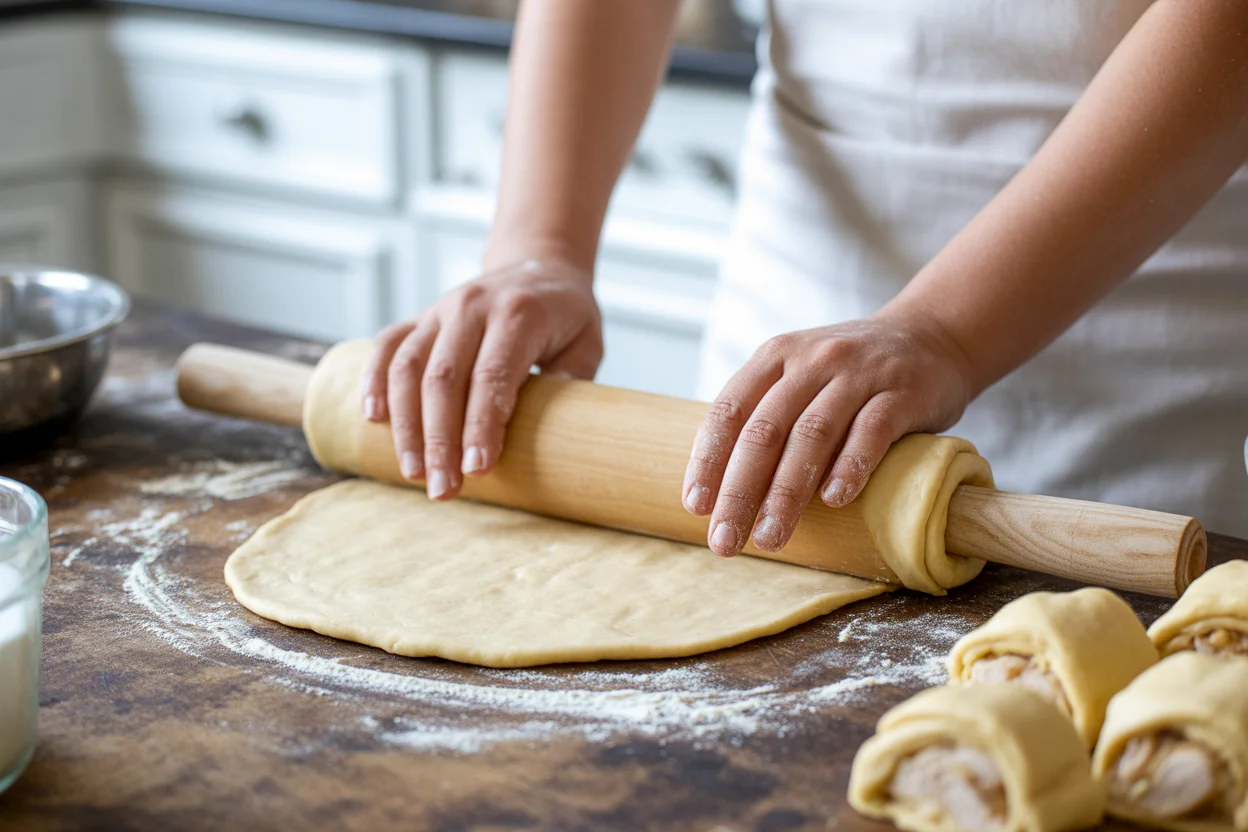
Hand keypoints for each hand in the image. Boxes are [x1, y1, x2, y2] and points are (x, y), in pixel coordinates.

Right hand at [361, 257, 601, 499]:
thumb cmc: (566, 316)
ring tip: (413, 472)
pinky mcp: (420, 316)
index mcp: (518, 313)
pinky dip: (374, 381)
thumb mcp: (587, 343)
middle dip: (440, 439)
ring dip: (405, 424)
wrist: (538, 264)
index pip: (492, 374)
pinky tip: (373, 419)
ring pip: (409, 366)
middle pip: (444, 377)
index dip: (481, 424)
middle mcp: (473, 306)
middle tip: (443, 490)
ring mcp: (441, 309)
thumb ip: (571, 384)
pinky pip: (387, 345)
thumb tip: (555, 437)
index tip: (476, 469)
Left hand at [683, 310, 974, 556]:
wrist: (933, 336)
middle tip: (725, 539)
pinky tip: (834, 500)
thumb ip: (766, 416)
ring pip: (812, 435)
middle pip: (765, 430)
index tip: (696, 507)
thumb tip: (720, 488)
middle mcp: (812, 360)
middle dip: (740, 491)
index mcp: (775, 356)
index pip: (729, 410)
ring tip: (771, 536)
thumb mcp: (801, 376)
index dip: (708, 460)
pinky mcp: (901, 392)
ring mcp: (858, 374)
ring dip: (786, 492)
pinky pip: (872, 431)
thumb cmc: (852, 374)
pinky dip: (850, 466)